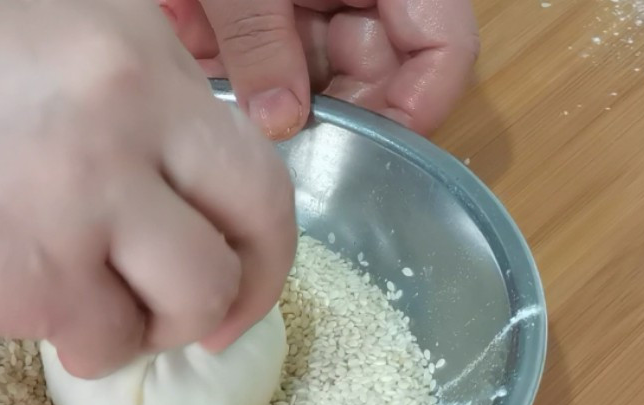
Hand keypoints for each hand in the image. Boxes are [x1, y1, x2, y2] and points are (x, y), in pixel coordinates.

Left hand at [161, 0, 478, 135]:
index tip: (366, 152)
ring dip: (270, 95)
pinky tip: (199, 63)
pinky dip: (236, 72)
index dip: (417, 106)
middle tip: (276, 141)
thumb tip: (280, 123)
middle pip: (374, 73)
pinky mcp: (270, 7)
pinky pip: (267, 56)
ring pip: (314, 74)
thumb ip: (262, 40)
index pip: (443, 48)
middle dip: (325, 111)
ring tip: (220, 90)